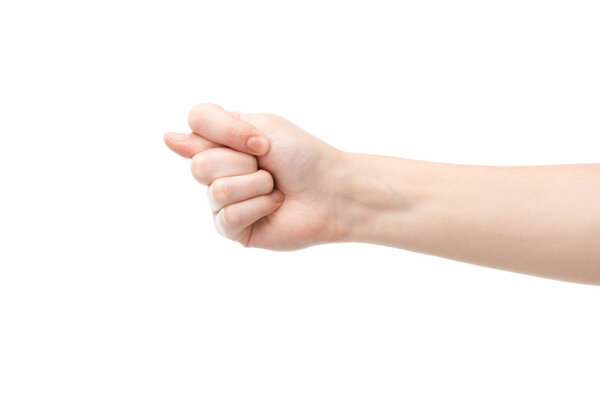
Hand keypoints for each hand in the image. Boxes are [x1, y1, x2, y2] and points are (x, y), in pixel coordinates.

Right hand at [164, 104, 346, 249]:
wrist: (332, 191)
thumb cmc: (302, 156)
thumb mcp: (261, 126)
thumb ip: (212, 129)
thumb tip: (169, 139)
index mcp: (222, 141)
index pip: (195, 123)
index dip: (226, 132)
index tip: (260, 141)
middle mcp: (217, 170)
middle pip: (200, 164)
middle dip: (244, 164)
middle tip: (268, 167)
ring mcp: (223, 201)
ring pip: (216, 190)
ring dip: (256, 186)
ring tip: (274, 189)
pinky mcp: (233, 229)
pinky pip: (228, 216)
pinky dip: (259, 207)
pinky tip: (274, 206)